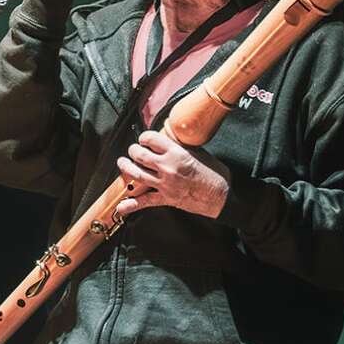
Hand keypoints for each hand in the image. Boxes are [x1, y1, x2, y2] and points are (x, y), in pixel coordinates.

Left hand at [115, 130, 231, 218]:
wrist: (221, 196)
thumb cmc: (214, 173)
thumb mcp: (198, 152)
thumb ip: (180, 146)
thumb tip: (168, 138)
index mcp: (177, 153)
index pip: (150, 139)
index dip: (144, 137)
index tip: (144, 139)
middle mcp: (168, 167)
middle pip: (139, 155)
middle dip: (133, 151)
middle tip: (133, 150)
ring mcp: (165, 184)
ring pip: (136, 174)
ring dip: (126, 168)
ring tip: (122, 163)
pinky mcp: (166, 199)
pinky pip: (145, 201)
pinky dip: (131, 205)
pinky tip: (121, 205)